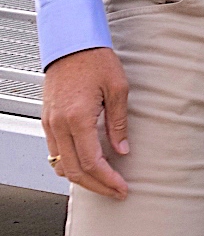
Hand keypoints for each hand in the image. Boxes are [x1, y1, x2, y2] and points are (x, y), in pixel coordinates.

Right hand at [41, 47, 129, 199]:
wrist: (71, 44)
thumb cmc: (95, 60)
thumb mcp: (118, 89)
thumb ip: (119, 122)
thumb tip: (122, 149)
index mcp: (77, 118)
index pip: (91, 162)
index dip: (107, 179)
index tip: (122, 187)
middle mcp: (59, 125)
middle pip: (74, 170)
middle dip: (96, 186)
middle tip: (116, 192)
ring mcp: (50, 124)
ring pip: (61, 165)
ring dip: (82, 179)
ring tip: (104, 182)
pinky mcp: (48, 121)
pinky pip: (55, 152)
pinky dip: (70, 165)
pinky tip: (86, 165)